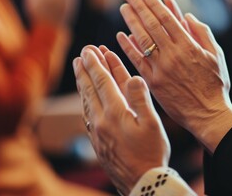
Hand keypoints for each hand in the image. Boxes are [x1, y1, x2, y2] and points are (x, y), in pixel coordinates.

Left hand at [73, 45, 169, 194]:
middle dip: (85, 70)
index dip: (96, 64)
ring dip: (83, 84)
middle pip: (90, 89)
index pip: (102, 82)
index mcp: (115, 113)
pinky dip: (86, 101)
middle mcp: (101, 121)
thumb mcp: (152, 123)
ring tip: (80, 71)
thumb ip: (140, 98)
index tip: (89, 50)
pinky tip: (86, 99)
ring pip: (86, 102)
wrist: (141, 182)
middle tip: (80, 55)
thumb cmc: (151, 153)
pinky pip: (88, 115)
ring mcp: (96, 132)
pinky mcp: (96, 142)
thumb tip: (133, 76)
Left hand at [117, 0, 231, 152]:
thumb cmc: (215, 84)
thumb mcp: (216, 55)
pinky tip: (121, 36)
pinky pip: (138, 62)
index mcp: (189, 46)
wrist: (207, 113)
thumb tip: (186, 16)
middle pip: (151, 26)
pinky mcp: (154, 82)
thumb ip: (202, 33)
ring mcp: (161, 69)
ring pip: (142, 41)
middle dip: (139, 8)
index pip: (167, 19)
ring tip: (123, 9)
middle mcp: (172, 55)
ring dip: (131, 22)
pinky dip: (129, 48)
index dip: (154, 4)